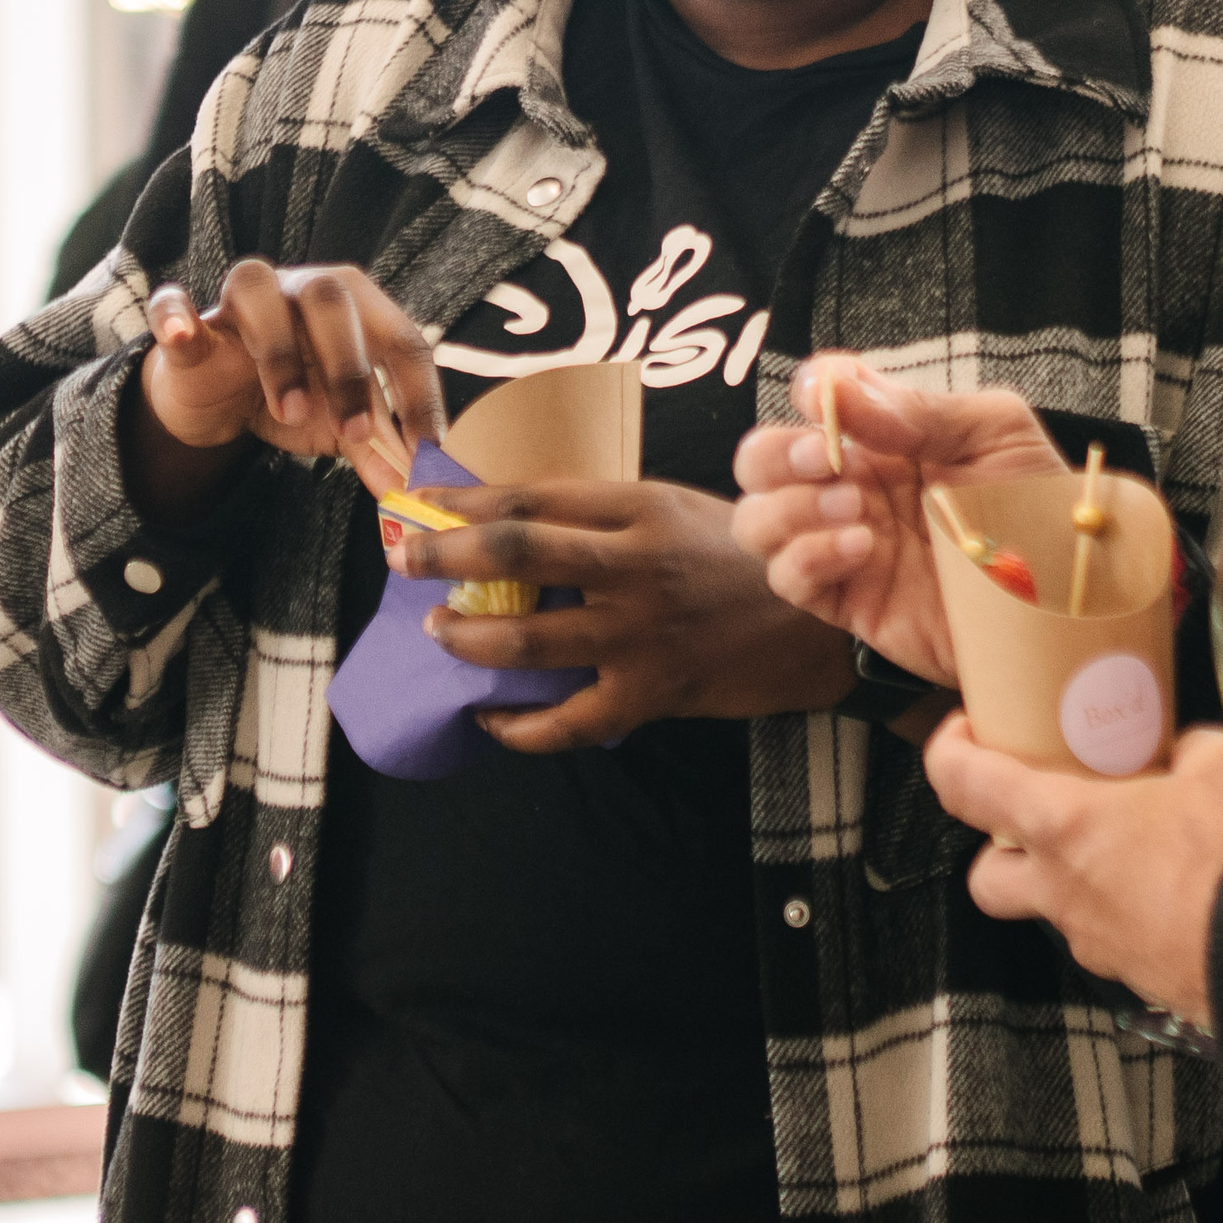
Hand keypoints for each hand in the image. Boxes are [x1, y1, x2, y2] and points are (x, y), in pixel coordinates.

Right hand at [133, 260, 444, 518]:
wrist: (215, 396)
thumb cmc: (292, 395)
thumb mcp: (339, 425)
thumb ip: (374, 450)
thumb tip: (409, 486)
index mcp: (354, 307)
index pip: (399, 337)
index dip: (418, 392)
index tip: (426, 450)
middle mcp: (301, 287)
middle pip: (332, 296)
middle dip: (350, 367)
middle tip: (355, 433)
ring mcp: (242, 299)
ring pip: (259, 288)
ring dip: (279, 351)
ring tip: (290, 411)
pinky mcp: (189, 322)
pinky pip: (172, 304)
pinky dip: (175, 314)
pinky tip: (183, 333)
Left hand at [389, 478, 855, 751]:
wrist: (821, 623)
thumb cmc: (744, 556)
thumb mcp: (676, 508)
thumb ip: (605, 512)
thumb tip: (513, 516)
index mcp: (639, 508)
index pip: (532, 496)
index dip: (465, 500)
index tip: (420, 502)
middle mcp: (635, 566)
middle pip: (517, 553)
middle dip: (444, 555)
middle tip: (401, 558)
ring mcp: (641, 634)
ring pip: (528, 639)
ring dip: (467, 637)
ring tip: (438, 631)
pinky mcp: (651, 693)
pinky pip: (567, 721)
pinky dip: (518, 725)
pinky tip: (489, 717)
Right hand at [731, 357, 1067, 685]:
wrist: (1068, 606)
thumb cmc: (1042, 512)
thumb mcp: (996, 436)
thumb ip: (918, 411)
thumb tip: (837, 392)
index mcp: (886, 436)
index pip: (818, 396)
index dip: (810, 390)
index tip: (824, 398)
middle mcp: (854, 485)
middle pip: (759, 458)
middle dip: (777, 453)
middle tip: (825, 460)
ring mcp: (844, 545)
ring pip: (756, 519)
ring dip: (789, 507)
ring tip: (855, 511)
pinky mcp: (848, 601)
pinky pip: (787, 579)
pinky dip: (807, 558)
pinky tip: (862, 549)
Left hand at [922, 717, 1222, 1024]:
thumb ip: (1192, 749)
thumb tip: (1188, 751)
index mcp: (1062, 826)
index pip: (963, 786)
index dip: (947, 753)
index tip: (963, 734)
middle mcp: (1062, 890)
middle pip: (986, 877)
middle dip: (999, 850)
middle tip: (1040, 817)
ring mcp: (1096, 943)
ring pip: (1052, 913)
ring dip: (1071, 882)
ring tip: (1125, 851)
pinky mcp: (1137, 979)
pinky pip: (1111, 941)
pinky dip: (1126, 915)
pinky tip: (1173, 894)